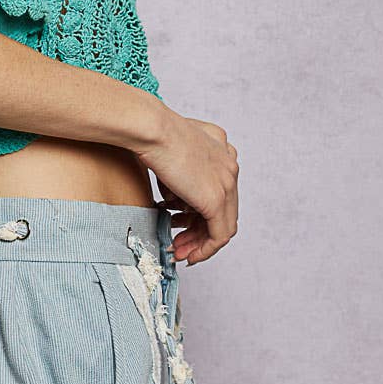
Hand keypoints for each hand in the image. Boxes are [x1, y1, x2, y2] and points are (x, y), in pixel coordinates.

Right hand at [134, 110, 238, 266]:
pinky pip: (219, 236)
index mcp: (222, 147)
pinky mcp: (216, 200)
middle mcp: (230, 165)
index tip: (182, 220)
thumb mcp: (172, 145)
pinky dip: (205, 249)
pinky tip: (188, 254)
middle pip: (223, 208)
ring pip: (223, 225)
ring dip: (201, 242)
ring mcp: (226, 183)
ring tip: (180, 250)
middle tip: (181, 241)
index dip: (201, 207)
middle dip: (200, 229)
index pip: (219, 188)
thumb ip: (180, 163)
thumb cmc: (152, 132)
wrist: (152, 129)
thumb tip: (172, 191)